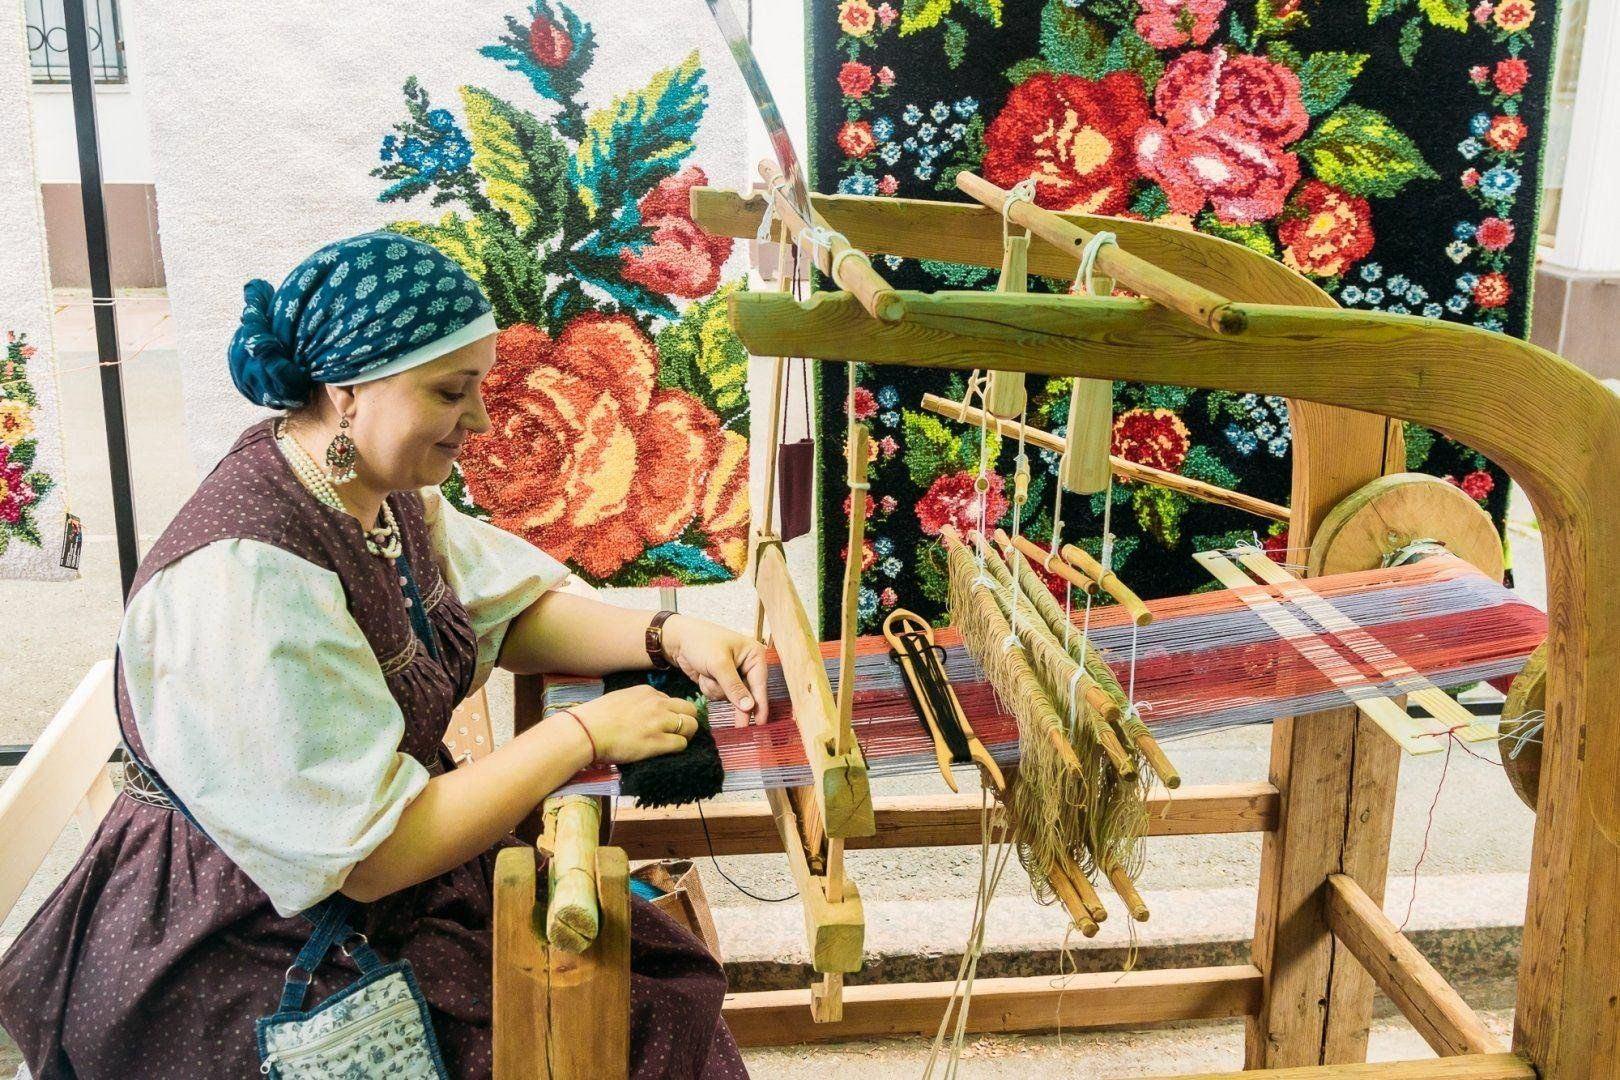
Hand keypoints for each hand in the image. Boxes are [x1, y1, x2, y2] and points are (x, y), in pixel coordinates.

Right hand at [573, 686, 699, 763]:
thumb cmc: (597, 717)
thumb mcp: (621, 698)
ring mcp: (659, 723)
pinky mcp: (657, 742)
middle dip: (687, 721)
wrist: (587, 731)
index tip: (667, 722)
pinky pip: (681, 744)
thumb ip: (639, 702)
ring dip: (685, 736)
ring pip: (691, 726)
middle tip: (678, 733)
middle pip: (690, 710)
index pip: (673, 701)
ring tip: (674, 743)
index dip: (673, 713)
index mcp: (648, 692)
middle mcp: (657, 704)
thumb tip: (647, 711)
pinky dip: (677, 748)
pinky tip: (665, 751)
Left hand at [663, 615, 769, 724]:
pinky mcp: (721, 682)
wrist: (678, 639)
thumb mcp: (719, 663)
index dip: (760, 705)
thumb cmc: (701, 642)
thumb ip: (734, 687)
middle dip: (733, 698)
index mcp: (754, 655)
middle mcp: (747, 666)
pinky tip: (703, 675)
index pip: (760, 685)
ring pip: (730, 697)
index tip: (761, 724)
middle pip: (747, 694)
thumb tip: (749, 707)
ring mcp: (734, 675)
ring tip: (707, 673)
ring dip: (716, 690)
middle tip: (740, 727)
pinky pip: (719, 696)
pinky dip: (709, 689)